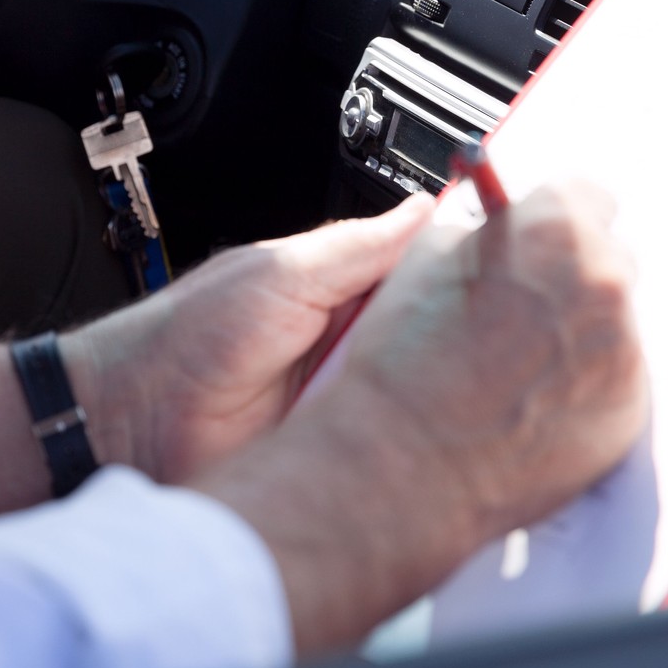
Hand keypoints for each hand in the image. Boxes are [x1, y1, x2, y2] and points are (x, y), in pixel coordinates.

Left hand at [191, 181, 646, 652]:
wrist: (128, 422)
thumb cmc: (182, 341)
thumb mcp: (278, 272)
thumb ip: (357, 247)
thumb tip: (427, 207)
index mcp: (340, 290)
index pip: (430, 273)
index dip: (478, 271)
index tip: (533, 259)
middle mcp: (354, 346)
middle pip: (443, 335)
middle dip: (485, 335)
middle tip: (540, 327)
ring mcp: (352, 404)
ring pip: (430, 394)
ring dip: (461, 392)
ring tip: (511, 380)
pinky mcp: (343, 459)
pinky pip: (401, 450)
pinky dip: (428, 446)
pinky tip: (460, 437)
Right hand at [331, 180, 647, 547]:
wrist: (406, 462)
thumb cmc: (406, 363)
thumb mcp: (425, 258)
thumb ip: (481, 234)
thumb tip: (500, 231)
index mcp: (556, 229)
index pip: (586, 194)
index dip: (552, 214)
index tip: (539, 233)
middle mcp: (603, 283)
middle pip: (605, 257)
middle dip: (566, 274)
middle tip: (517, 303)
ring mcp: (623, 350)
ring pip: (607, 322)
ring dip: (572, 331)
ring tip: (513, 361)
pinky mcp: (627, 409)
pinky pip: (610, 378)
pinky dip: (578, 382)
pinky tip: (526, 397)